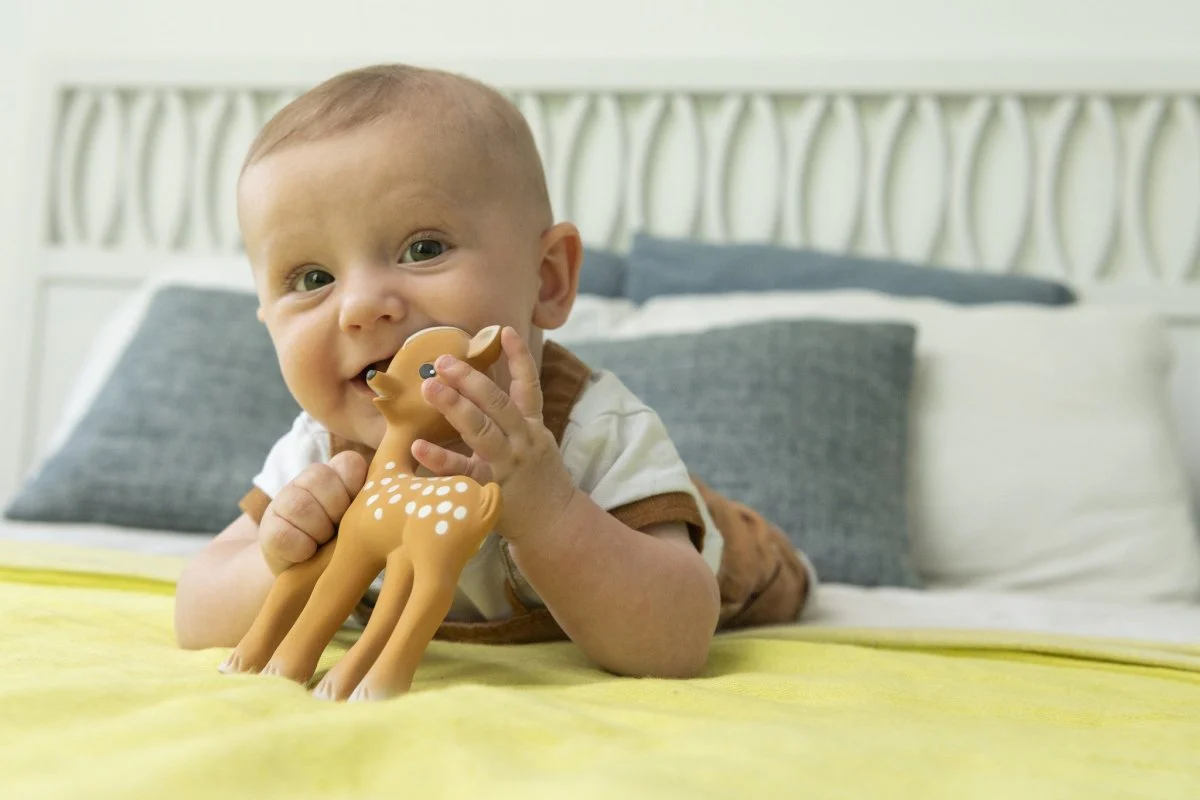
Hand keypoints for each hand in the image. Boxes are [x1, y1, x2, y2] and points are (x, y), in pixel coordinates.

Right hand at [258, 450, 366, 574]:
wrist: (312, 579)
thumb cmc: (349, 547)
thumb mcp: (367, 523)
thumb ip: (376, 503)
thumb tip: (391, 498)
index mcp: (339, 474)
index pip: (349, 463)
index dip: (354, 488)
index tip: (357, 512)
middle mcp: (309, 480)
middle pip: (321, 478)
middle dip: (335, 511)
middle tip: (338, 531)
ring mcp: (284, 501)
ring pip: (300, 505)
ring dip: (317, 532)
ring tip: (323, 544)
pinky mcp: (267, 529)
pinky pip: (282, 534)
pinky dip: (299, 549)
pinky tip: (305, 555)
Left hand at [412, 326, 576, 541]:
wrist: (554, 522)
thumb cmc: (536, 478)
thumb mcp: (534, 441)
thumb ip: (514, 416)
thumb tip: (479, 385)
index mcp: (532, 425)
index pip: (528, 385)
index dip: (519, 357)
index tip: (506, 330)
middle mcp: (522, 440)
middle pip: (498, 403)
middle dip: (471, 379)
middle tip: (442, 360)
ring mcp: (508, 464)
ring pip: (483, 430)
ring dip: (456, 406)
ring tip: (430, 387)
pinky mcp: (492, 489)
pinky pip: (463, 471)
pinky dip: (440, 459)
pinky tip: (418, 446)